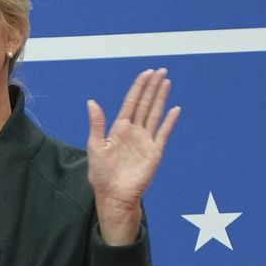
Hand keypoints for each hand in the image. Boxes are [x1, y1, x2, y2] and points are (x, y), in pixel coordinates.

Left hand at [86, 68, 180, 244]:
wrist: (114, 195)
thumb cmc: (101, 174)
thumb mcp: (95, 145)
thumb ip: (97, 123)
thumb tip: (91, 102)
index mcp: (119, 129)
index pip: (131, 103)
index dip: (138, 88)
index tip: (146, 74)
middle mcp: (134, 132)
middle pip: (145, 104)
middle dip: (152, 87)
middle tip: (161, 71)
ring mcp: (146, 141)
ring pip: (155, 114)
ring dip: (161, 98)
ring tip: (167, 82)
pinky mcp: (155, 153)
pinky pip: (164, 133)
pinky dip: (169, 122)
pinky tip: (175, 109)